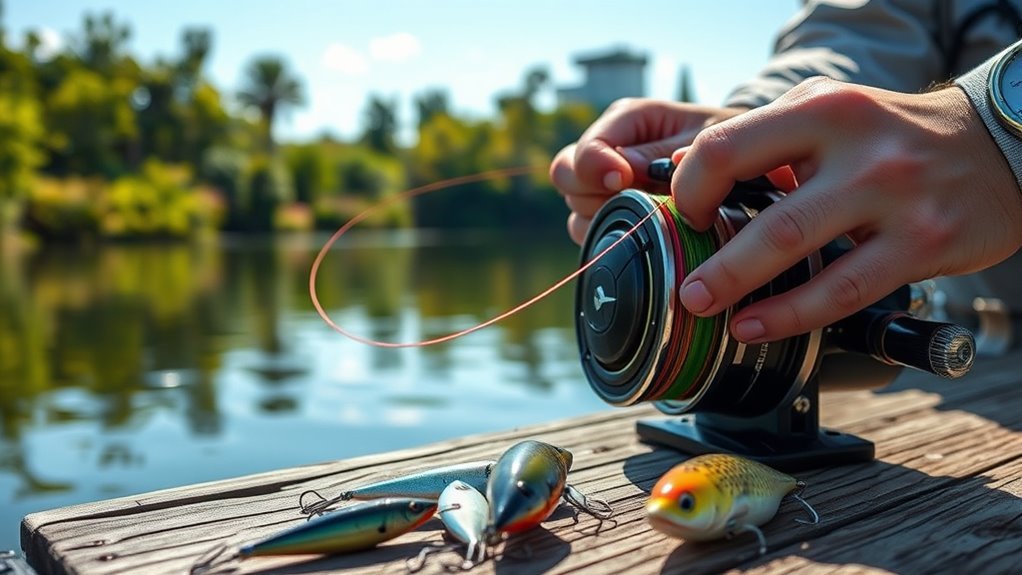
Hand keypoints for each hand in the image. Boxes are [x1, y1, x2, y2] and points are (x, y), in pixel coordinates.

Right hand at [549, 98, 743, 243]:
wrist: (742, 159)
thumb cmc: (726, 140)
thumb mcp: (708, 137)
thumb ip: (666, 152)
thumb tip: (624, 171)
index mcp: (626, 120)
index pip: (587, 147)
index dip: (596, 167)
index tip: (623, 179)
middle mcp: (607, 149)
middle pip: (566, 177)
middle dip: (594, 194)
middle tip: (634, 199)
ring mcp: (604, 185)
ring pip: (575, 211)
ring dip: (605, 218)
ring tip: (646, 216)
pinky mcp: (610, 213)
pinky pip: (591, 234)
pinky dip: (611, 236)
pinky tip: (643, 231)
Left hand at [673, 77, 1021, 342]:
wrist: (997, 143)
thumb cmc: (892, 132)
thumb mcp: (828, 109)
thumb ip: (762, 134)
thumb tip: (684, 169)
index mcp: (822, 110)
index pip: (729, 146)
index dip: (692, 189)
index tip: (688, 217)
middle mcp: (859, 150)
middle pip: (767, 214)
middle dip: (715, 262)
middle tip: (686, 290)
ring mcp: (894, 198)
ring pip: (802, 253)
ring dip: (743, 291)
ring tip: (710, 311)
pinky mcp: (923, 243)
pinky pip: (845, 290)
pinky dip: (793, 314)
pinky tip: (759, 326)